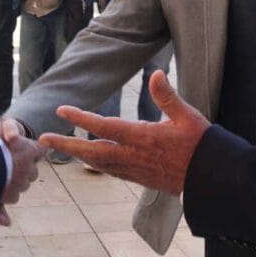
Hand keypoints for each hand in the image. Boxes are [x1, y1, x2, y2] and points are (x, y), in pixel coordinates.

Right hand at [0, 109, 41, 225]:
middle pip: (32, 171)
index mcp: (28, 150)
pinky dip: (2, 208)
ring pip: (20, 186)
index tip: (26, 150)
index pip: (39, 150)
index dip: (32, 150)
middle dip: (22, 170)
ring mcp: (20, 185)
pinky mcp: (9, 197)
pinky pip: (8, 201)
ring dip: (12, 184)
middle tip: (10, 165)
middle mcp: (28, 169)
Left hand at [38, 71, 208, 194]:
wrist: (212, 181)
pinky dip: (96, 164)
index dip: (81, 119)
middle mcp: (134, 156)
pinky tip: (91, 160)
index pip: (104, 127)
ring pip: (99, 164)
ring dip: (77, 155)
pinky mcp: (141, 180)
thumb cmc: (202, 146)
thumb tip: (156, 75)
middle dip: (66, 145)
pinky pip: (112, 172)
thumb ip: (168, 96)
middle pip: (92, 152)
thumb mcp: (187, 116)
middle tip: (43, 139)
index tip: (61, 111)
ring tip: (60, 148)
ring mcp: (136, 171)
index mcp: (143, 138)